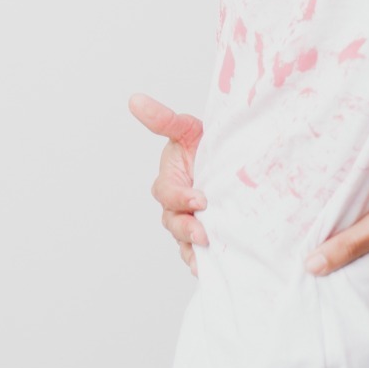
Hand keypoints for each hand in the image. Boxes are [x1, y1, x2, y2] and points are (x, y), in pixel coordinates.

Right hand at [128, 92, 206, 277]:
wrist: (234, 161)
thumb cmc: (206, 144)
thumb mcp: (187, 129)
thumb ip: (163, 119)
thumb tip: (135, 100)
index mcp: (170, 180)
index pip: (167, 193)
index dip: (180, 197)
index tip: (199, 198)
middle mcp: (176, 204)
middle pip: (172, 221)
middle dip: (186, 228)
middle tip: (203, 232)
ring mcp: (189, 220)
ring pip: (183, 239)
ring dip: (192, 247)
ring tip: (206, 250)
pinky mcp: (203, 235)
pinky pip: (194, 253)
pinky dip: (198, 261)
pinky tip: (206, 267)